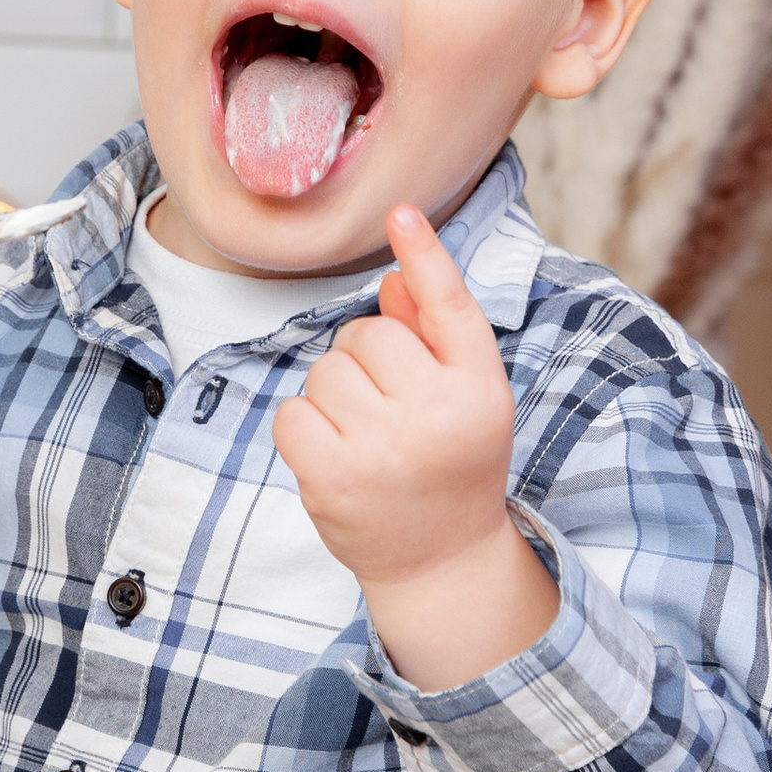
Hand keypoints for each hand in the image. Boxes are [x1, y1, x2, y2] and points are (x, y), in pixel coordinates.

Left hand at [271, 204, 554, 694]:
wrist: (442, 560)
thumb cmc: (452, 462)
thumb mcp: (465, 397)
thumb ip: (432, 334)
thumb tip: (391, 275)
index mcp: (479, 389)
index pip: (450, 307)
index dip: (424, 255)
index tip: (400, 212)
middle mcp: (436, 415)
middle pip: (367, 334)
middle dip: (367, 360)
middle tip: (392, 411)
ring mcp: (382, 449)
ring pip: (325, 370)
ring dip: (334, 395)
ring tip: (368, 438)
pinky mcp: (333, 478)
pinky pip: (293, 411)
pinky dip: (304, 427)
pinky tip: (335, 454)